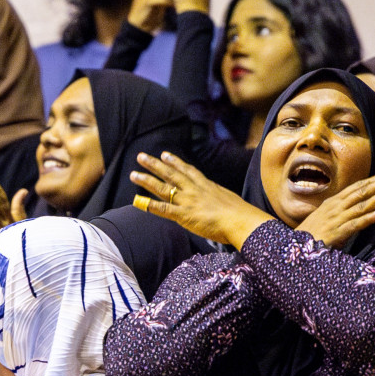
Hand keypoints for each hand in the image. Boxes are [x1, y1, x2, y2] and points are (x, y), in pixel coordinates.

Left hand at [131, 151, 272, 249]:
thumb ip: (216, 197)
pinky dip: (149, 205)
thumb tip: (215, 199)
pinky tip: (137, 201)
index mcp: (206, 185)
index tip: (164, 154)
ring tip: (134, 174)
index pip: (187, 170)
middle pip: (171, 174)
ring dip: (147, 180)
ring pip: (163, 188)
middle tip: (141, 156)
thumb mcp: (227, 199)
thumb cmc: (239, 214)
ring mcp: (188, 201)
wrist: (241, 221)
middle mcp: (194, 190)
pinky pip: (163, 209)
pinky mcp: (184, 215)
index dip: (175, 162)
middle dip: (155, 165)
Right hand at [296, 173, 374, 248]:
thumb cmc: (310, 234)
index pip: (356, 188)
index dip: (373, 180)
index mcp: (332, 203)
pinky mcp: (335, 234)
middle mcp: (334, 208)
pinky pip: (354, 225)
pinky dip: (367, 219)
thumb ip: (339, 210)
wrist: (293, 250)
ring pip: (360, 206)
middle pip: (360, 193)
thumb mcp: (324, 217)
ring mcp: (335, 220)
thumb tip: (356, 205)